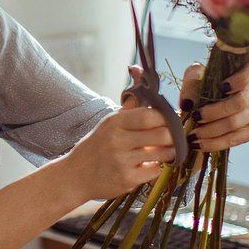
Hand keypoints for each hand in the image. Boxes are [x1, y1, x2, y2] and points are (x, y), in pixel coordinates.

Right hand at [58, 66, 175, 201]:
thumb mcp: (110, 122)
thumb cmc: (97, 145)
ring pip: (163, 154)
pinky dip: (155, 168)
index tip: (171, 122)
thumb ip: (130, 102)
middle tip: (173, 138)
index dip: (167, 119)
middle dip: (173, 137)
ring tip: (163, 151)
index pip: (151, 116)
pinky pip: (154, 171)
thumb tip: (138, 68)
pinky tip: (148, 165)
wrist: (75, 175)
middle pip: (163, 135)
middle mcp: (117, 140)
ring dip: (168, 153)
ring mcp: (122, 160)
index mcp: (115, 122)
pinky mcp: (126, 179)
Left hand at [178, 61, 248, 152]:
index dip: (240, 79)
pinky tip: (201, 144)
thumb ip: (190, 85)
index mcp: (241, 75)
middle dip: (214, 112)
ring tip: (194, 135)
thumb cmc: (200, 88)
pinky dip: (217, 143)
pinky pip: (237, 139)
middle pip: (238, 103)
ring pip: (236, 123)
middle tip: (195, 117)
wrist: (201, 109)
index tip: (222, 87)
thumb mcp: (193, 79)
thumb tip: (188, 104)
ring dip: (212, 131)